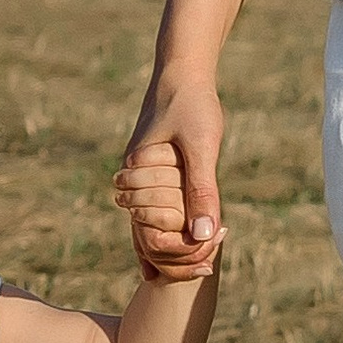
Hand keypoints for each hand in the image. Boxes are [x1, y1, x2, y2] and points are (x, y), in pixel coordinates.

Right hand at [116, 80, 223, 271]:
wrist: (182, 73)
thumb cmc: (193, 105)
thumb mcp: (202, 146)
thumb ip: (202, 190)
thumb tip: (204, 234)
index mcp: (138, 175)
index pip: (151, 234)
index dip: (181, 252)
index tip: (209, 259)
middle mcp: (132, 181)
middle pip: (148, 238)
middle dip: (177, 257)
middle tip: (209, 268)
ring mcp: (139, 180)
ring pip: (147, 229)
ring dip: (172, 250)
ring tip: (199, 269)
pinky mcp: (150, 176)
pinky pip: (151, 215)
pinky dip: (162, 236)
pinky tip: (165, 260)